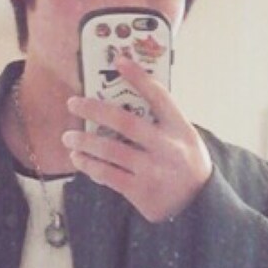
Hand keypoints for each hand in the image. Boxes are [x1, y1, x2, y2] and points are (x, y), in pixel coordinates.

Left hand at [62, 55, 211, 222]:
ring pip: (110, 150)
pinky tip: (78, 159)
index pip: (158, 96)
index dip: (138, 77)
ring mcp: (152, 171)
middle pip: (124, 121)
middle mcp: (166, 148)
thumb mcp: (187, 138)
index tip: (119, 61)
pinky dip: (89, 165)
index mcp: (179, 129)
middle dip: (94, 109)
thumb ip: (163, 121)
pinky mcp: (140, 191)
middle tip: (73, 104)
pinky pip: (107, 175)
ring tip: (68, 137)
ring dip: (84, 142)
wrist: (199, 206)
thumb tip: (127, 98)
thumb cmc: (187, 166)